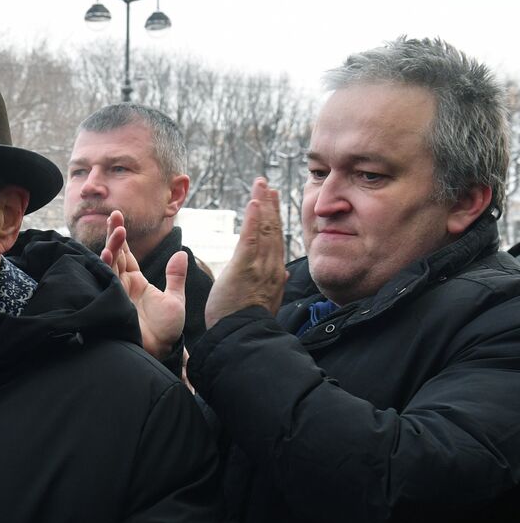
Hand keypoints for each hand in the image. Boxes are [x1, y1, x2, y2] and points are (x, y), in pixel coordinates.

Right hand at [102, 210, 186, 358]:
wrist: (161, 352)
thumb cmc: (167, 331)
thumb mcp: (175, 299)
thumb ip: (175, 276)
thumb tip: (181, 254)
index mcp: (137, 282)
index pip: (127, 255)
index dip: (122, 237)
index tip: (120, 218)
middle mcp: (124, 285)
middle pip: (116, 254)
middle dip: (114, 234)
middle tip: (113, 214)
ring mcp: (117, 292)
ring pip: (111, 264)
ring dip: (113, 246)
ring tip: (117, 229)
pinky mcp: (114, 300)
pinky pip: (108, 280)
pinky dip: (108, 265)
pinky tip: (110, 252)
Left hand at [204, 178, 286, 329]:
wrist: (241, 336)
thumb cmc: (245, 322)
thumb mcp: (264, 300)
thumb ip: (273, 284)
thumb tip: (282, 274)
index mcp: (273, 274)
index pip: (275, 241)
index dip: (275, 219)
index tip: (273, 202)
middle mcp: (271, 267)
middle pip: (273, 230)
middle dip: (271, 205)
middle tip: (267, 186)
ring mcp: (259, 266)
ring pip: (264, 230)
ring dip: (263, 205)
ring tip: (261, 185)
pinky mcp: (245, 268)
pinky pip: (250, 239)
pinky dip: (254, 220)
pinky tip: (255, 202)